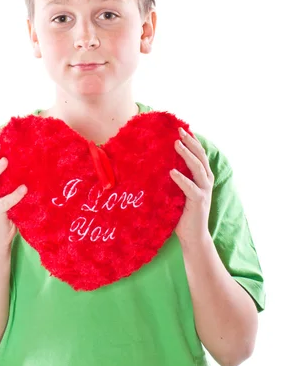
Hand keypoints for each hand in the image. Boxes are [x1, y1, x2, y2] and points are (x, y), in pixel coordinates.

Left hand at [170, 127, 213, 246]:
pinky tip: (172, 172)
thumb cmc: (182, 213)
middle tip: (178, 131)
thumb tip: (159, 163)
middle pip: (200, 156)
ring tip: (176, 144)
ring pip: (197, 168)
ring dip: (187, 154)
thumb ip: (175, 178)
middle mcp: (206, 181)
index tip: (181, 129)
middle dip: (190, 142)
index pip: (199, 154)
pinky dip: (181, 179)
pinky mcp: (199, 201)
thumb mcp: (178, 191)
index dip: (192, 141)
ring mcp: (204, 191)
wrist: (193, 236)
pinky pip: (190, 187)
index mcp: (202, 177)